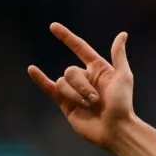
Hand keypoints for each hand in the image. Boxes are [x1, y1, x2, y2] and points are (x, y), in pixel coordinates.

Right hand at [28, 23, 134, 150]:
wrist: (115, 129)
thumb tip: (122, 34)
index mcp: (99, 69)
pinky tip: (32, 69)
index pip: (80, 48)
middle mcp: (86, 78)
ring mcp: (75, 91)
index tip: (53, 26)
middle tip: (96, 100)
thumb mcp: (123, 77)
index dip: (67, 38)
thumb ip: (118, 56)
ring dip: (75, 95)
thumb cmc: (123, 104)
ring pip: (63, 82)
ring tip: (89, 106)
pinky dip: (40, 79)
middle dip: (82, 86)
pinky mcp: (65, 104)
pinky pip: (50, 88)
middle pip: (71, 71)